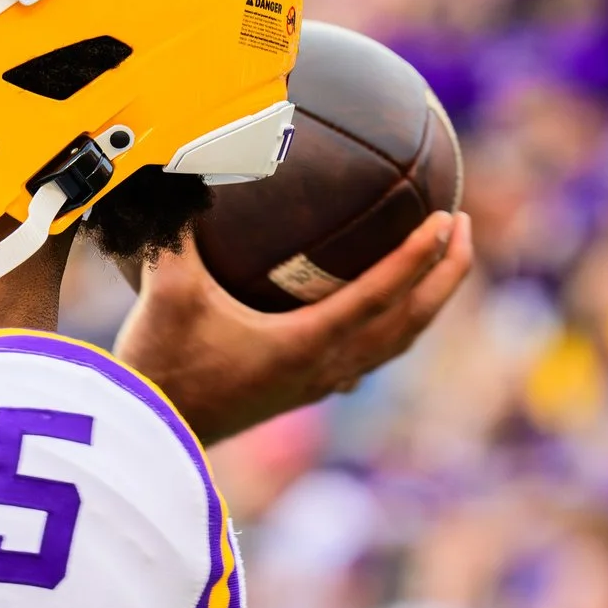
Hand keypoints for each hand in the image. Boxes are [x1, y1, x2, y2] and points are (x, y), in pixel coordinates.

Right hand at [115, 212, 473, 444]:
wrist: (145, 436)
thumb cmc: (161, 364)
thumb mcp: (167, 292)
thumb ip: (175, 230)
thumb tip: (176, 172)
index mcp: (307, 342)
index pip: (381, 294)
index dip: (418, 255)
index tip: (448, 217)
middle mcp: (324, 366)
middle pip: (407, 322)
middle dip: (445, 275)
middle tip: (462, 227)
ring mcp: (316, 384)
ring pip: (392, 345)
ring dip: (425, 304)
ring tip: (438, 267)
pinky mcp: (299, 393)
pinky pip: (365, 360)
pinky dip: (389, 331)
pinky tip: (378, 319)